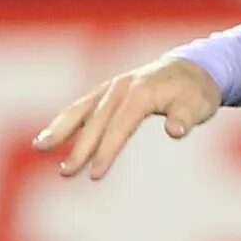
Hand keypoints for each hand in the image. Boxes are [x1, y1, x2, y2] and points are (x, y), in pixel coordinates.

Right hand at [32, 56, 223, 180]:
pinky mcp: (107, 90)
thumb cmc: (197, 92)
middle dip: (80, 147)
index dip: (107, 150)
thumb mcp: (200, 105)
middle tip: (65, 172)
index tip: (95, 173)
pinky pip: (83, 105)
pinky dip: (66, 119)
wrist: (195, 68)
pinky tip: (51, 135)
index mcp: (142, 92)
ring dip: (61, 127)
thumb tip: (175, 130)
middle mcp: (122, 87)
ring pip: (82, 108)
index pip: (120, 125)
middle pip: (97, 120)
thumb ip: (186, 118)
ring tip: (40, 146)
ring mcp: (112, 86)